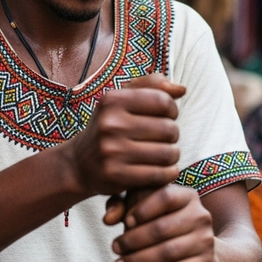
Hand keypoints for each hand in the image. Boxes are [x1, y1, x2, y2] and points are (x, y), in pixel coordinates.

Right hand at [64, 74, 186, 198]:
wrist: (79, 163)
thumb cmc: (108, 127)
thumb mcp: (122, 99)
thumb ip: (152, 85)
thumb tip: (182, 89)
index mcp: (112, 100)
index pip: (163, 101)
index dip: (172, 109)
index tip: (167, 116)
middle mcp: (110, 124)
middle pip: (169, 129)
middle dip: (173, 134)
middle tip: (164, 139)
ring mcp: (112, 151)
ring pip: (168, 153)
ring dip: (172, 155)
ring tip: (164, 154)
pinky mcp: (116, 176)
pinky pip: (160, 174)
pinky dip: (168, 172)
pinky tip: (163, 169)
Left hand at [105, 183, 215, 261]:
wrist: (197, 253)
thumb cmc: (163, 225)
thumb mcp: (145, 209)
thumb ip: (122, 205)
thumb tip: (107, 219)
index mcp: (187, 196)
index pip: (165, 197)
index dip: (143, 210)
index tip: (125, 223)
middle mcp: (201, 215)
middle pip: (162, 228)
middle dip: (133, 240)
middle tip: (115, 248)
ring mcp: (206, 240)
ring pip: (168, 252)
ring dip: (140, 260)